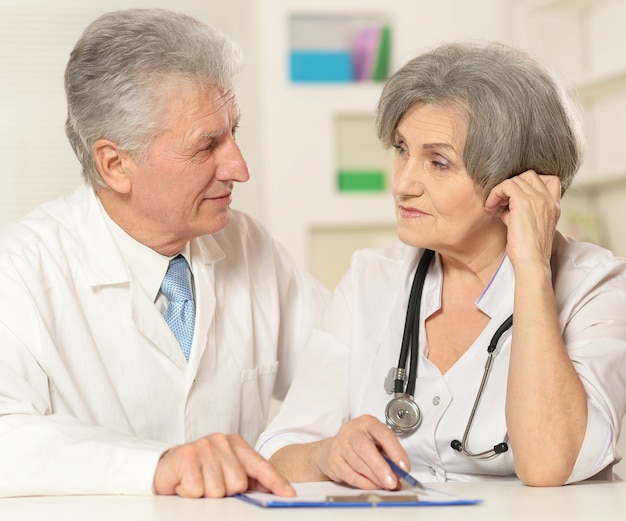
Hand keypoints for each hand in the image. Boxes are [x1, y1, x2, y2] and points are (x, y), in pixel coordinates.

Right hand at [153, 433, 294, 497]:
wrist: (167, 466)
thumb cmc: (200, 470)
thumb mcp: (227, 471)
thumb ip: (249, 478)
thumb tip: (275, 492)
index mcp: (235, 443)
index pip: (260, 465)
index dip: (275, 482)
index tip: (289, 495)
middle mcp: (221, 441)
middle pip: (238, 483)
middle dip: (225, 491)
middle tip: (211, 483)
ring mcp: (204, 446)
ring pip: (217, 490)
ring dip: (205, 494)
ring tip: (198, 482)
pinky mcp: (187, 456)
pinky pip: (197, 490)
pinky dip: (189, 493)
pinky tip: (185, 483)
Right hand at [315, 414, 408, 489]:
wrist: (335, 447)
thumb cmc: (361, 443)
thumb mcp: (376, 440)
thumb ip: (388, 454)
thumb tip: (399, 472)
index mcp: (367, 423)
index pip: (382, 434)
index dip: (395, 451)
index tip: (404, 467)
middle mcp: (351, 431)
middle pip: (365, 448)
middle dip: (381, 467)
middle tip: (392, 481)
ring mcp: (340, 445)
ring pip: (357, 464)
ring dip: (374, 478)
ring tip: (385, 485)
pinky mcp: (333, 460)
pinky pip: (350, 475)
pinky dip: (364, 483)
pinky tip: (372, 485)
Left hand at [484, 171, 560, 266]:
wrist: (531, 263)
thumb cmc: (527, 250)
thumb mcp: (527, 226)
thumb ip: (519, 212)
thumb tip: (503, 205)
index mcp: (554, 206)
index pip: (549, 180)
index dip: (528, 184)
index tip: (514, 199)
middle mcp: (549, 200)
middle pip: (529, 175)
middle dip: (512, 186)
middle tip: (500, 203)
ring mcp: (538, 200)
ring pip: (516, 179)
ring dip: (500, 190)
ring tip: (493, 206)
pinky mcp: (524, 203)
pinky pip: (506, 185)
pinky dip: (495, 193)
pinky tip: (491, 207)